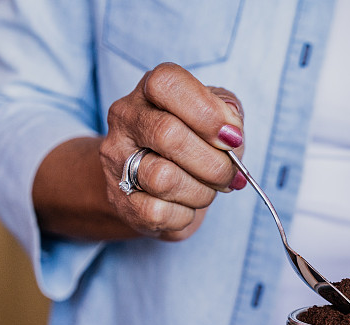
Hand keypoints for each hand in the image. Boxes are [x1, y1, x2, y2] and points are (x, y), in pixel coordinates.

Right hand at [99, 62, 245, 239]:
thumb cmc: (194, 141)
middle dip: (214, 163)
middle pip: (168, 134)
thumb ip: (230, 114)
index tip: (232, 138)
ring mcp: (117, 160)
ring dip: (201, 192)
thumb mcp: (216, 115)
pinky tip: (186, 205)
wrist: (153, 183)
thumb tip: (231, 133)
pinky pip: (158, 212)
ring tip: (208, 189)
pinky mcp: (120, 200)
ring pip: (163, 179)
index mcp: (150, 91)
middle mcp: (126, 119)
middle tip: (230, 174)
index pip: (167, 83)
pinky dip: (184, 214)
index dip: (207, 112)